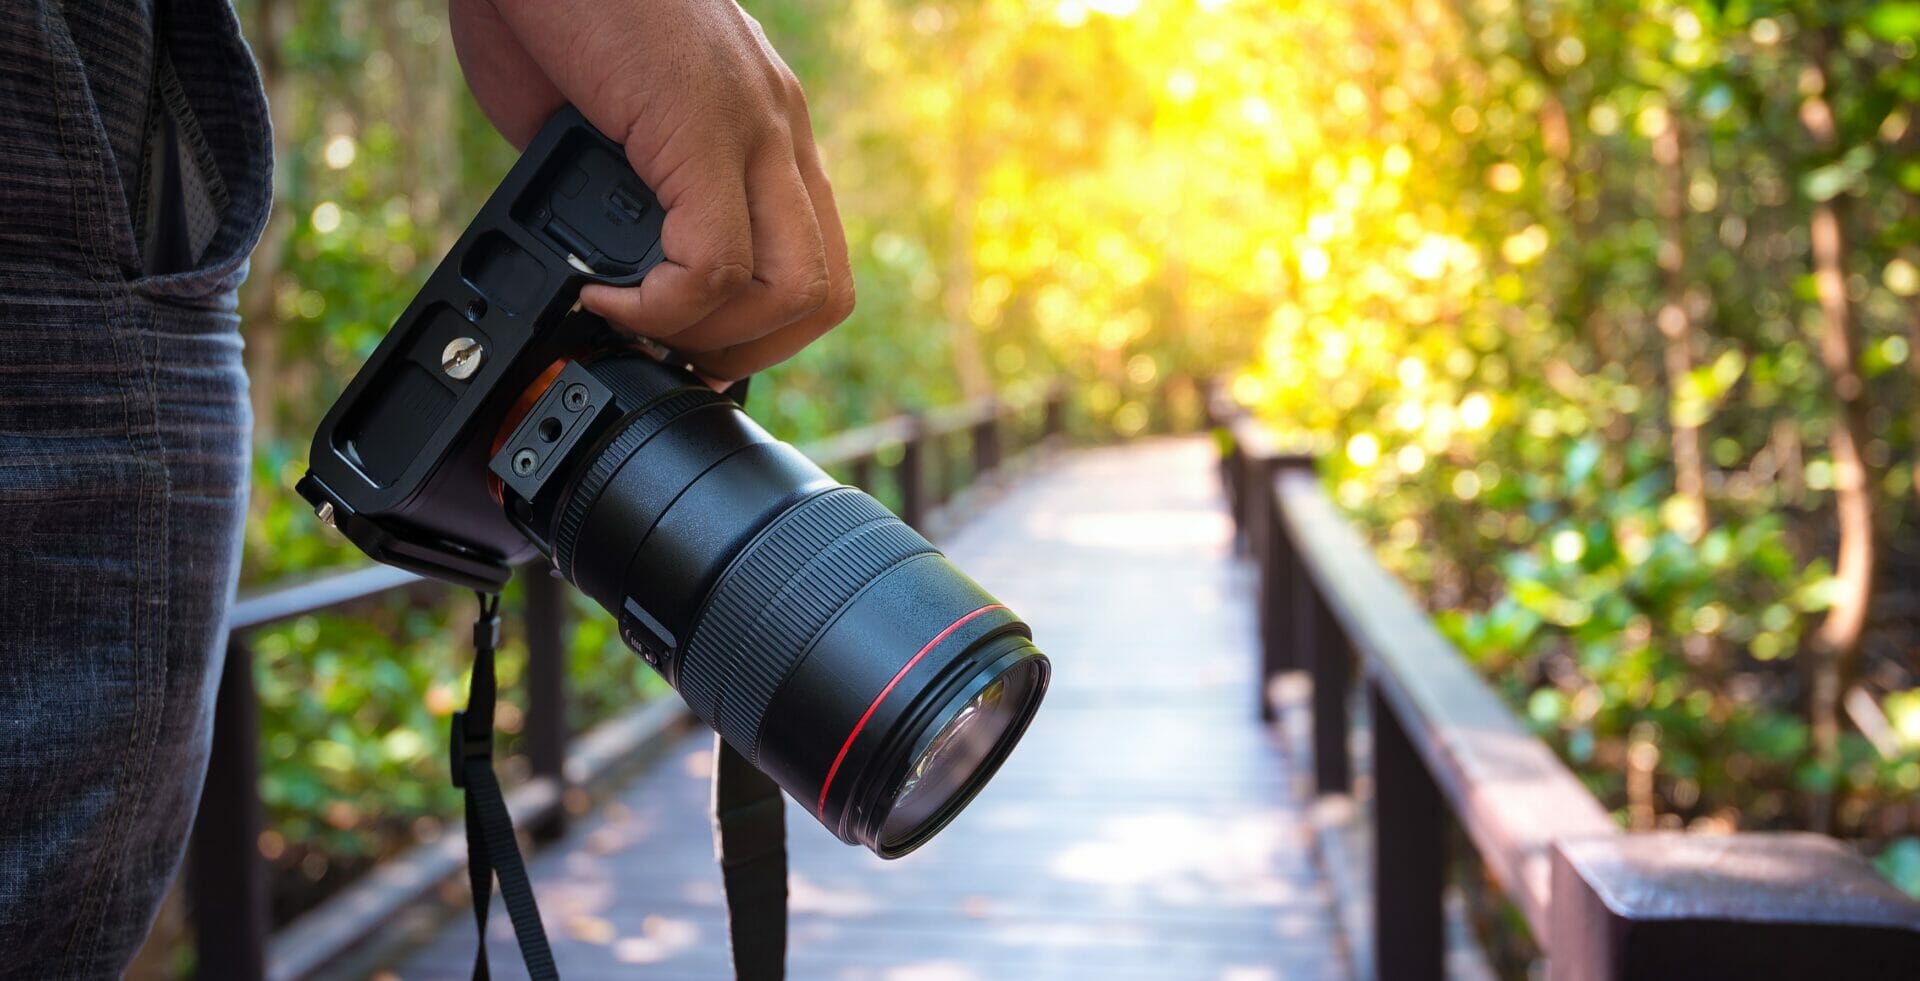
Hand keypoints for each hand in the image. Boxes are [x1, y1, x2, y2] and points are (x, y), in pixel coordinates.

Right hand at [449, 0, 853, 379]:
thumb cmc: (554, 9)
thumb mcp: (604, 122)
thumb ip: (624, 193)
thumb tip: (602, 266)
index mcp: (765, 128)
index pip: (813, 260)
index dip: (758, 327)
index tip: (686, 342)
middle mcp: (778, 129)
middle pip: (825, 290)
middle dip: (749, 352)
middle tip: (671, 355)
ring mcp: (752, 127)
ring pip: (792, 289)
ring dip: (709, 337)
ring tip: (635, 325)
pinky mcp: (705, 127)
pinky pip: (715, 263)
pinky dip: (659, 305)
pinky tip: (604, 295)